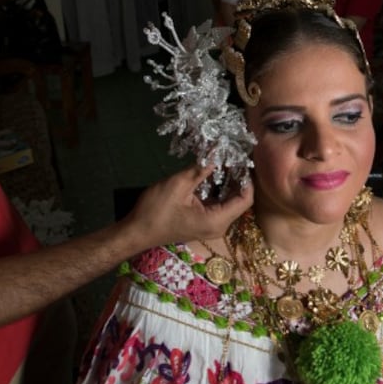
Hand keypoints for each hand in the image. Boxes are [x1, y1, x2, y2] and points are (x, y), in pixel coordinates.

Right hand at [124, 164, 253, 246]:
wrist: (135, 232)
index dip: (246, 177)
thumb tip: (219, 151)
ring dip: (226, 181)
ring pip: (227, 200)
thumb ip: (201, 169)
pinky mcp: (202, 221)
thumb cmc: (156, 210)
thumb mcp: (179, 185)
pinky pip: (217, 203)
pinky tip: (210, 171)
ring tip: (221, 158)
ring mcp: (211, 225)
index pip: (245, 198)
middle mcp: (219, 226)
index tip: (240, 157)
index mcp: (217, 221)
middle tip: (231, 154)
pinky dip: (216, 188)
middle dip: (236, 176)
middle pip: (238, 199)